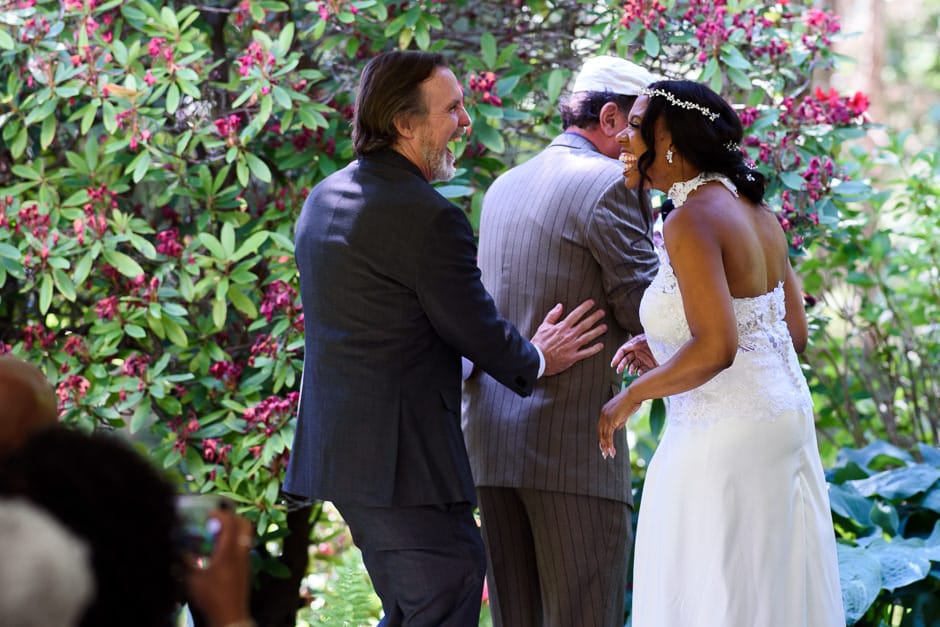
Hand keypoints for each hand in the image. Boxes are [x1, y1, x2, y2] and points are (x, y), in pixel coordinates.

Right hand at [184, 509, 253, 626]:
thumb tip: (178, 547)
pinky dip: (234, 541)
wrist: (230, 617)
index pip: (230, 523)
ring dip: (233, 528)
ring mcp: (246, 560)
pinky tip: (220, 550)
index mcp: (228, 552)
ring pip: (245, 534)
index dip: (220, 514)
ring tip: (217, 533)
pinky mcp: (247, 568)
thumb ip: (185, 561)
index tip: (208, 513)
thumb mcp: (192, 580)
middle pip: (244, 524)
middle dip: (231, 517)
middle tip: (216, 519)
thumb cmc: (211, 598)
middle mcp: (241, 552)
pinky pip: (244, 545)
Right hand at [531, 299, 606, 376]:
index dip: (585, 307)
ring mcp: (572, 346)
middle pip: (585, 324)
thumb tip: (560, 306)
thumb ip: (552, 315)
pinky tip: (601, 345)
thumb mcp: (543, 326)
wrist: (537, 359)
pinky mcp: (573, 357)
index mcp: (562, 327)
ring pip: (588, 337)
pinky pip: (586, 352)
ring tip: (605, 327)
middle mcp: (569, 335)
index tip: (592, 303)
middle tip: (602, 312)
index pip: (576, 314)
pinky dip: (594, 349)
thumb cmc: (539, 343)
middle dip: (595, 317)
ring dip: (597, 331)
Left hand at [598, 387, 641, 458]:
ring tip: (609, 455)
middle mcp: (603, 414)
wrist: (634, 395)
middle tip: (604, 453)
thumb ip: (619, 421)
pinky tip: (612, 450)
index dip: (603, 436)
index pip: (601, 427)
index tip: (604, 445)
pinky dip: (610, 444)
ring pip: (603, 435)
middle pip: (600, 432)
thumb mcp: (624, 413)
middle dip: (602, 444)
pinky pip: (608, 435)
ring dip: (606, 446)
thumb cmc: (632, 401)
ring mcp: (606, 417)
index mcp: (604, 411)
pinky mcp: (610, 420)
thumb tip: (617, 428)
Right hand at [611, 334, 657, 375]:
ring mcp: (643, 358)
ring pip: (632, 365)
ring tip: (631, 372)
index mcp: (635, 344)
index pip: (623, 351)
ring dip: (630, 369)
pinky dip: (638, 372)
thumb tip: (624, 348)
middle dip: (622, 365)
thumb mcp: (646, 340)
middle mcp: (638, 351)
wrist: (672, 346)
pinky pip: (640, 370)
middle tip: (618, 371)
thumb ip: (635, 343)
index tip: (613, 364)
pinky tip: (639, 373)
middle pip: (626, 359)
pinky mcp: (649, 364)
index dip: (617, 357)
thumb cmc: (658, 340)